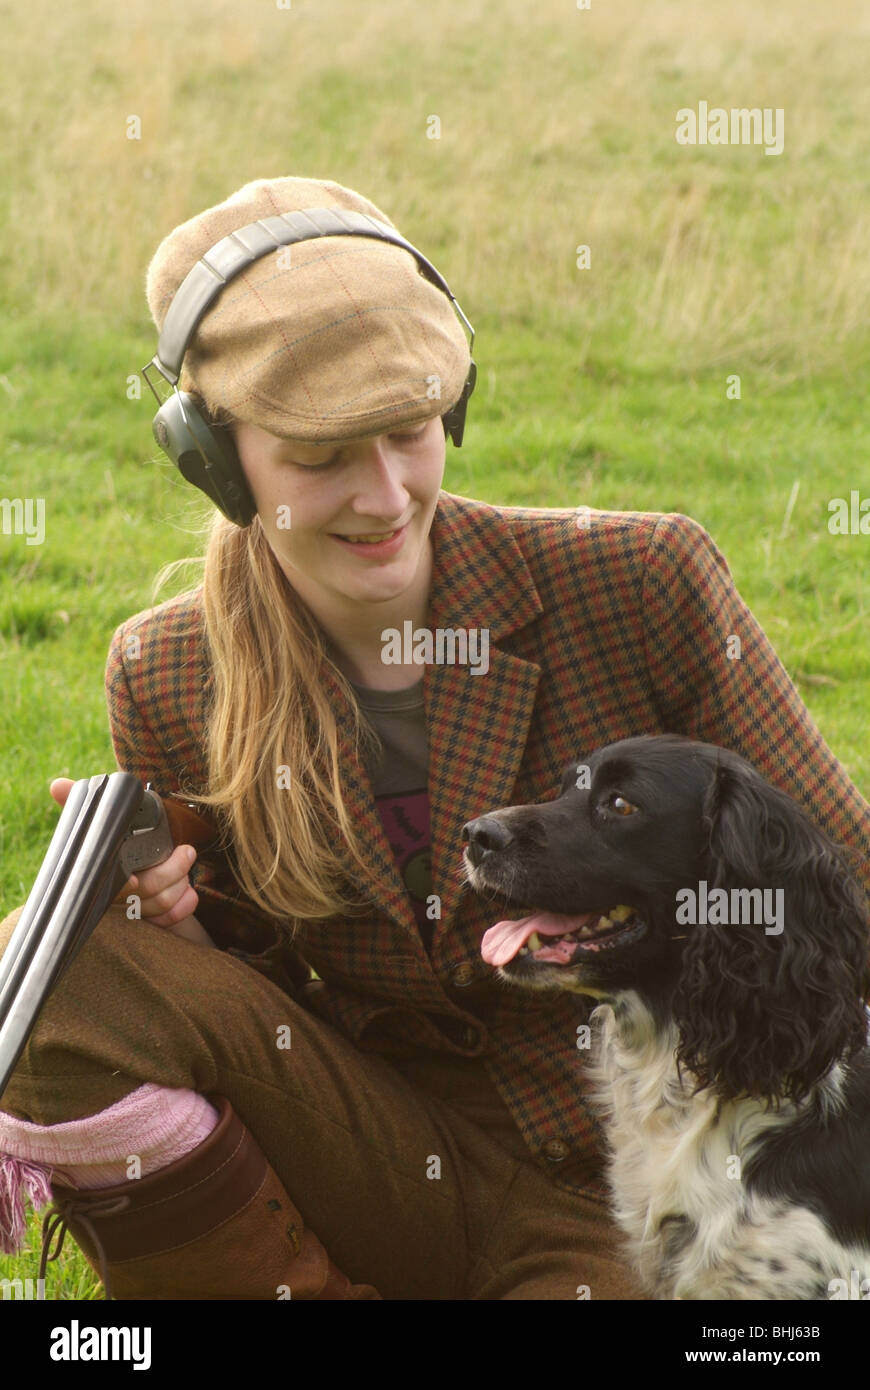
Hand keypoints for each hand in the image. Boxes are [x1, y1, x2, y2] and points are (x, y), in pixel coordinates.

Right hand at [48, 777, 204, 935]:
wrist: (139, 853)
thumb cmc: (117, 835)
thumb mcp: (102, 818)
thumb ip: (78, 802)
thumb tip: (57, 786)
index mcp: (102, 870)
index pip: (111, 884)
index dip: (123, 886)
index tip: (132, 881)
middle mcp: (116, 892)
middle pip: (145, 892)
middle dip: (171, 871)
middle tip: (187, 851)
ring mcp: (134, 907)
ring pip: (159, 904)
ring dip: (180, 884)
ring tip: (187, 864)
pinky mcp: (151, 917)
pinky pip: (168, 920)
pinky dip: (183, 908)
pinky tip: (191, 895)